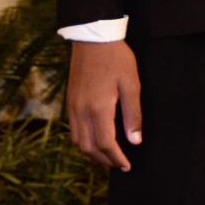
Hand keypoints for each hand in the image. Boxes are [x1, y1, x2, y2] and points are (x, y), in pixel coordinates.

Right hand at [67, 40, 141, 171]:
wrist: (93, 38)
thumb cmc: (117, 59)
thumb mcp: (131, 84)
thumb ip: (133, 114)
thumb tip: (135, 141)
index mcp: (97, 109)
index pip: (105, 144)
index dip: (116, 158)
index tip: (127, 166)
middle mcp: (81, 111)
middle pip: (88, 148)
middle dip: (103, 160)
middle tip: (119, 165)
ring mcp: (72, 107)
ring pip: (77, 141)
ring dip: (92, 152)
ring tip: (108, 156)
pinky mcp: (70, 101)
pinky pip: (73, 130)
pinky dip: (83, 140)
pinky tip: (95, 138)